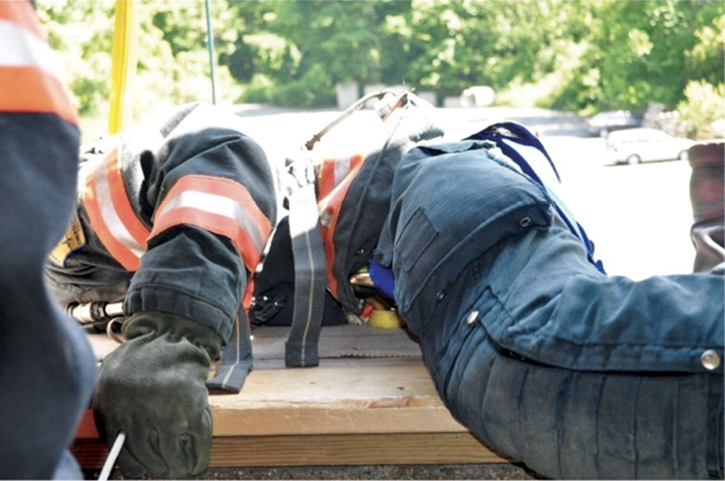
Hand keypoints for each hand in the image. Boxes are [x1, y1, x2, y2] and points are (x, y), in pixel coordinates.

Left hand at [92, 312, 221, 477]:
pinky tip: (197, 465)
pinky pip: (197, 447)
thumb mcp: (111, 385)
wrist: (171, 339)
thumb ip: (112, 414)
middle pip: (146, 460)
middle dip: (157, 468)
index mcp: (113, 411)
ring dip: (177, 468)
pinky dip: (199, 460)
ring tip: (180, 469)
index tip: (142, 471)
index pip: (123, 454)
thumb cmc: (140, 362)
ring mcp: (167, 417)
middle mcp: (138, 418)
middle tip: (164, 470)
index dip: (135, 467)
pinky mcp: (192, 413)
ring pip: (170, 458)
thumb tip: (119, 451)